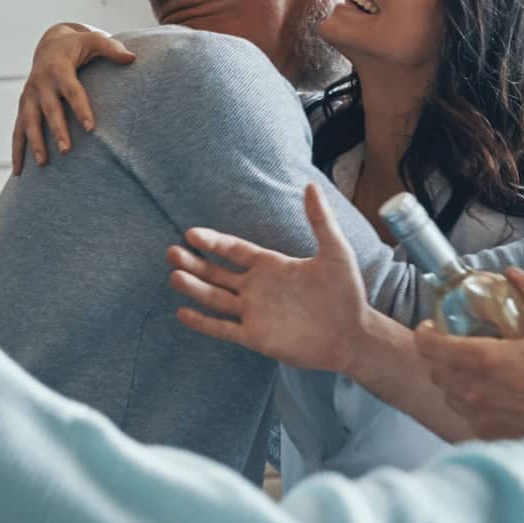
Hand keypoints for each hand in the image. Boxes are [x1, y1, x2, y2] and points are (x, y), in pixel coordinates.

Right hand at [12, 22, 136, 172]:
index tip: (91, 128)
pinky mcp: (23, 106)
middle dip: (57, 130)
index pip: (72, 91)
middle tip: (67, 150)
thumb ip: (112, 48)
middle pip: (49, 110)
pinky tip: (20, 171)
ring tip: (44, 164)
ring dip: (34, 143)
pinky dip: (17, 150)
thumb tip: (133, 57)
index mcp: (59, 69)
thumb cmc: (77, 46)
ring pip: (29, 122)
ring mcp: (29, 96)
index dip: (81, 109)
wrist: (49, 45)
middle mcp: (41, 83)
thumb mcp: (94, 40)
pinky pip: (18, 130)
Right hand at [170, 183, 371, 372]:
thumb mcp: (335, 251)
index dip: (213, 241)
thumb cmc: (346, 293)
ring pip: (215, 298)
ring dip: (194, 287)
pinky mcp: (255, 336)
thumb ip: (320, 220)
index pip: (234, 250)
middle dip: (194, 263)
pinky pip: (223, 328)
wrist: (352, 335)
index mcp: (271, 265)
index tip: (192, 233)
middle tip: (171, 252)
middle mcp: (258, 287)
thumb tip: (310, 185)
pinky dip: (203, 322)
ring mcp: (254, 312)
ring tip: (173, 276)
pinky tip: (182, 312)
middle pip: (217, 272)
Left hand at [414, 270, 523, 440]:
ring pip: (450, 395)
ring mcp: (480, 415)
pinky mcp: (490, 434)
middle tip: (457, 346)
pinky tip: (495, 396)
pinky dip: (474, 404)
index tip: (432, 327)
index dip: (425, 333)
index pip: (430, 346)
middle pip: (435, 371)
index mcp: (484, 359)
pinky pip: (468, 417)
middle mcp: (474, 390)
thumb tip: (512, 273)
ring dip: (456, 381)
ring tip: (478, 372)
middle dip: (441, 356)